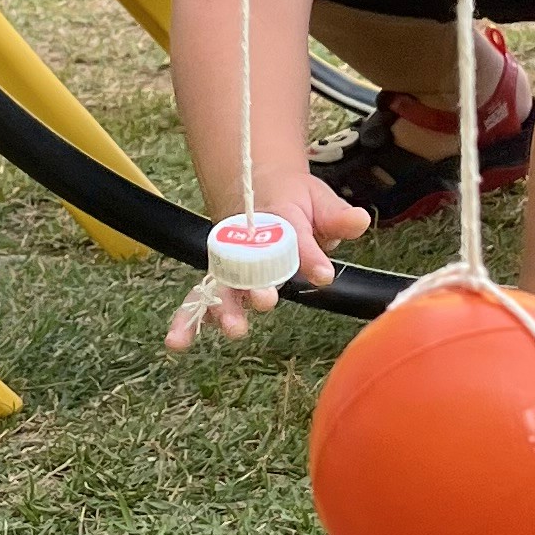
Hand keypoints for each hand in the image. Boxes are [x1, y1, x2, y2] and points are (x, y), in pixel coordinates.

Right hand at [165, 176, 369, 350]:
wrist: (258, 190)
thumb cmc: (295, 201)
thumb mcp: (319, 201)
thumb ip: (336, 217)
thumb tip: (359, 221)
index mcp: (277, 215)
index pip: (293, 235)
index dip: (308, 255)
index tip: (324, 274)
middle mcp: (247, 241)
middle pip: (246, 263)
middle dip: (254, 283)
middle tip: (265, 300)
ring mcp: (230, 263)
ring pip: (220, 285)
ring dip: (222, 308)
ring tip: (232, 329)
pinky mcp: (220, 281)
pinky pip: (201, 300)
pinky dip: (188, 321)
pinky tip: (175, 344)